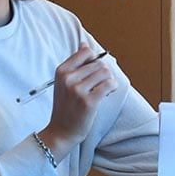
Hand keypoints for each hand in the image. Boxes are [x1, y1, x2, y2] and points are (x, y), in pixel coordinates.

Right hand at [39, 43, 118, 159]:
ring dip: (109, 80)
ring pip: (105, 72)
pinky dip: (113, 87)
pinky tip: (109, 92)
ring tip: (104, 88)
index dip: (95, 59)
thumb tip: (84, 44)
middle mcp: (68, 78)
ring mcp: (77, 90)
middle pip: (98, 63)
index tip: (95, 71)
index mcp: (62, 71)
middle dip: (104, 72)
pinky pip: (109, 84)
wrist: (61, 131)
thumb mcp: (64, 82)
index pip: (86, 52)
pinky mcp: (89, 101)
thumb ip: (75, 63)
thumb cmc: (66, 106)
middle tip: (101, 84)